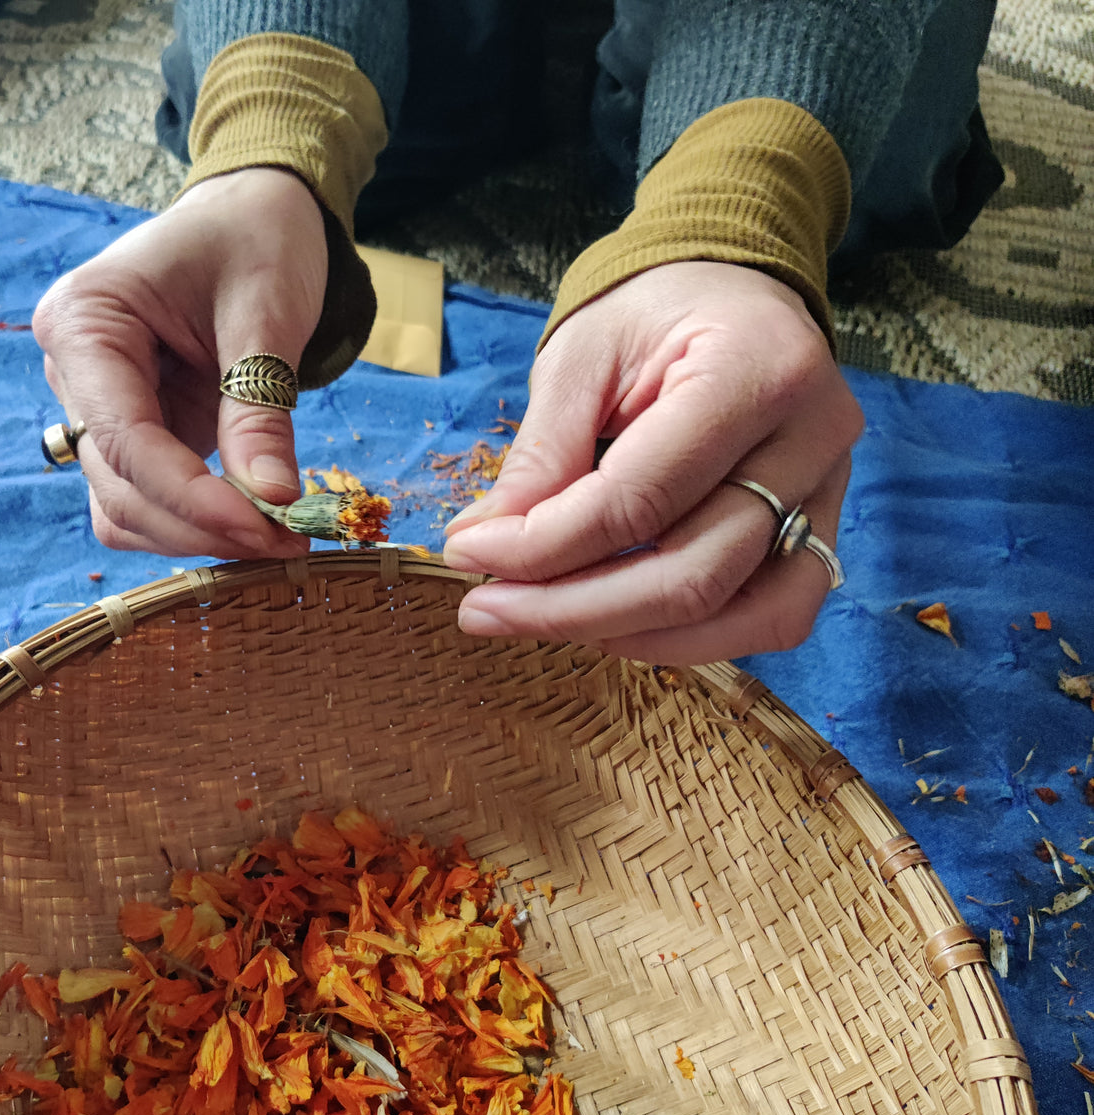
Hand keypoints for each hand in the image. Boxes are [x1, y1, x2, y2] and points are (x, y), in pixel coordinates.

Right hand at [32, 167, 324, 557]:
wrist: (253, 216)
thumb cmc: (256, 239)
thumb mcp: (267, 312)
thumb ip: (260, 407)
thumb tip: (273, 499)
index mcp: (83, 320)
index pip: (123, 438)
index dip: (192, 497)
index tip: (265, 527)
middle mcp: (72, 371)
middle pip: (119, 485)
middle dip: (201, 523)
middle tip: (290, 540)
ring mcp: (97, 408)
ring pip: (124, 508)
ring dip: (195, 535)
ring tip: (279, 534)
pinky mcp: (131, 433)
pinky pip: (147, 501)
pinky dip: (194, 522)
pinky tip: (253, 521)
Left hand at [441, 261, 863, 664]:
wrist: (729, 292)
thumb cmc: (652, 314)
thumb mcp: (581, 358)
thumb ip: (543, 454)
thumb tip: (484, 544)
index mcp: (755, 370)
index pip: (640, 498)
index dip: (544, 544)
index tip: (468, 552)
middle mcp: (813, 437)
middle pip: (693, 573)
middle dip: (573, 608)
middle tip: (485, 608)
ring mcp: (830, 489)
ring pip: (743, 612)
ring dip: (630, 635)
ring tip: (540, 619)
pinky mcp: (823, 527)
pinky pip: (778, 614)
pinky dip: (695, 637)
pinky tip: (615, 624)